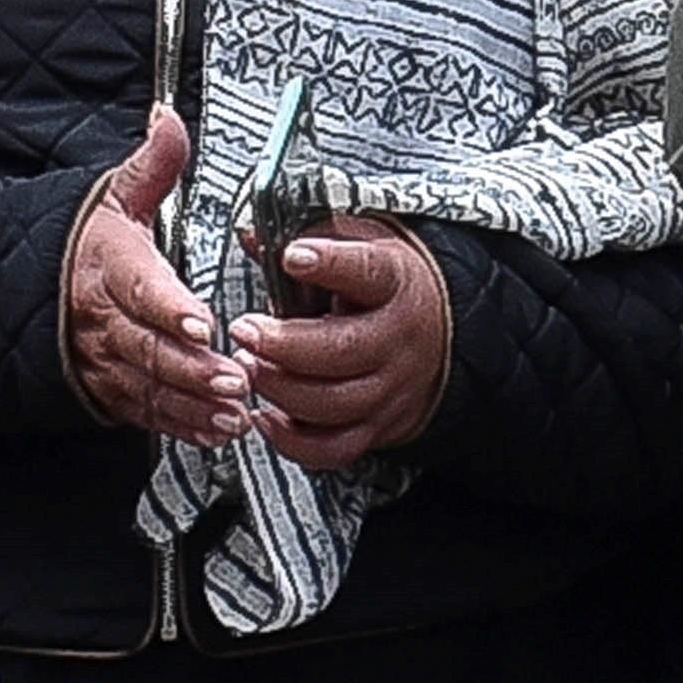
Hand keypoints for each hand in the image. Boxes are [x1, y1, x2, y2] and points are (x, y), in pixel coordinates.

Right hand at [60, 107, 248, 443]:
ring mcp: (105, 361)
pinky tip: (216, 432)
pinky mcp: (111, 390)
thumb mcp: (113, 196)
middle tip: (235, 378)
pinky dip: (181, 426)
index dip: (169, 306)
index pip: (139, 287)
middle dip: (193, 367)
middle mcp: (104, 320)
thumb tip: (169, 119)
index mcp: (110, 267)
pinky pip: (146, 414)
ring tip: (233, 412)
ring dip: (193, 404)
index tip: (201, 319)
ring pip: (150, 387)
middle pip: (150, 348)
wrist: (27, 289)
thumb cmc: (85, 244)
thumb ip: (153, 164)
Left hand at [232, 222, 456, 470]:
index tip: (292, 256)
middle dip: (284, 344)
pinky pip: (332, 448)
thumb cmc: (383, 286)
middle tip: (245, 330)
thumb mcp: (358, 245)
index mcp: (395, 284)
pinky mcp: (376, 426)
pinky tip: (266, 415)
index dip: (329, 264)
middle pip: (343, 351)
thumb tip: (250, 234)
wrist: (436, 332)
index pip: (367, 271)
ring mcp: (389, 389)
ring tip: (249, 366)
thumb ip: (306, 238)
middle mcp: (397, 340)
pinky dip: (292, 441)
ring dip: (280, 389)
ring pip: (333, 403)